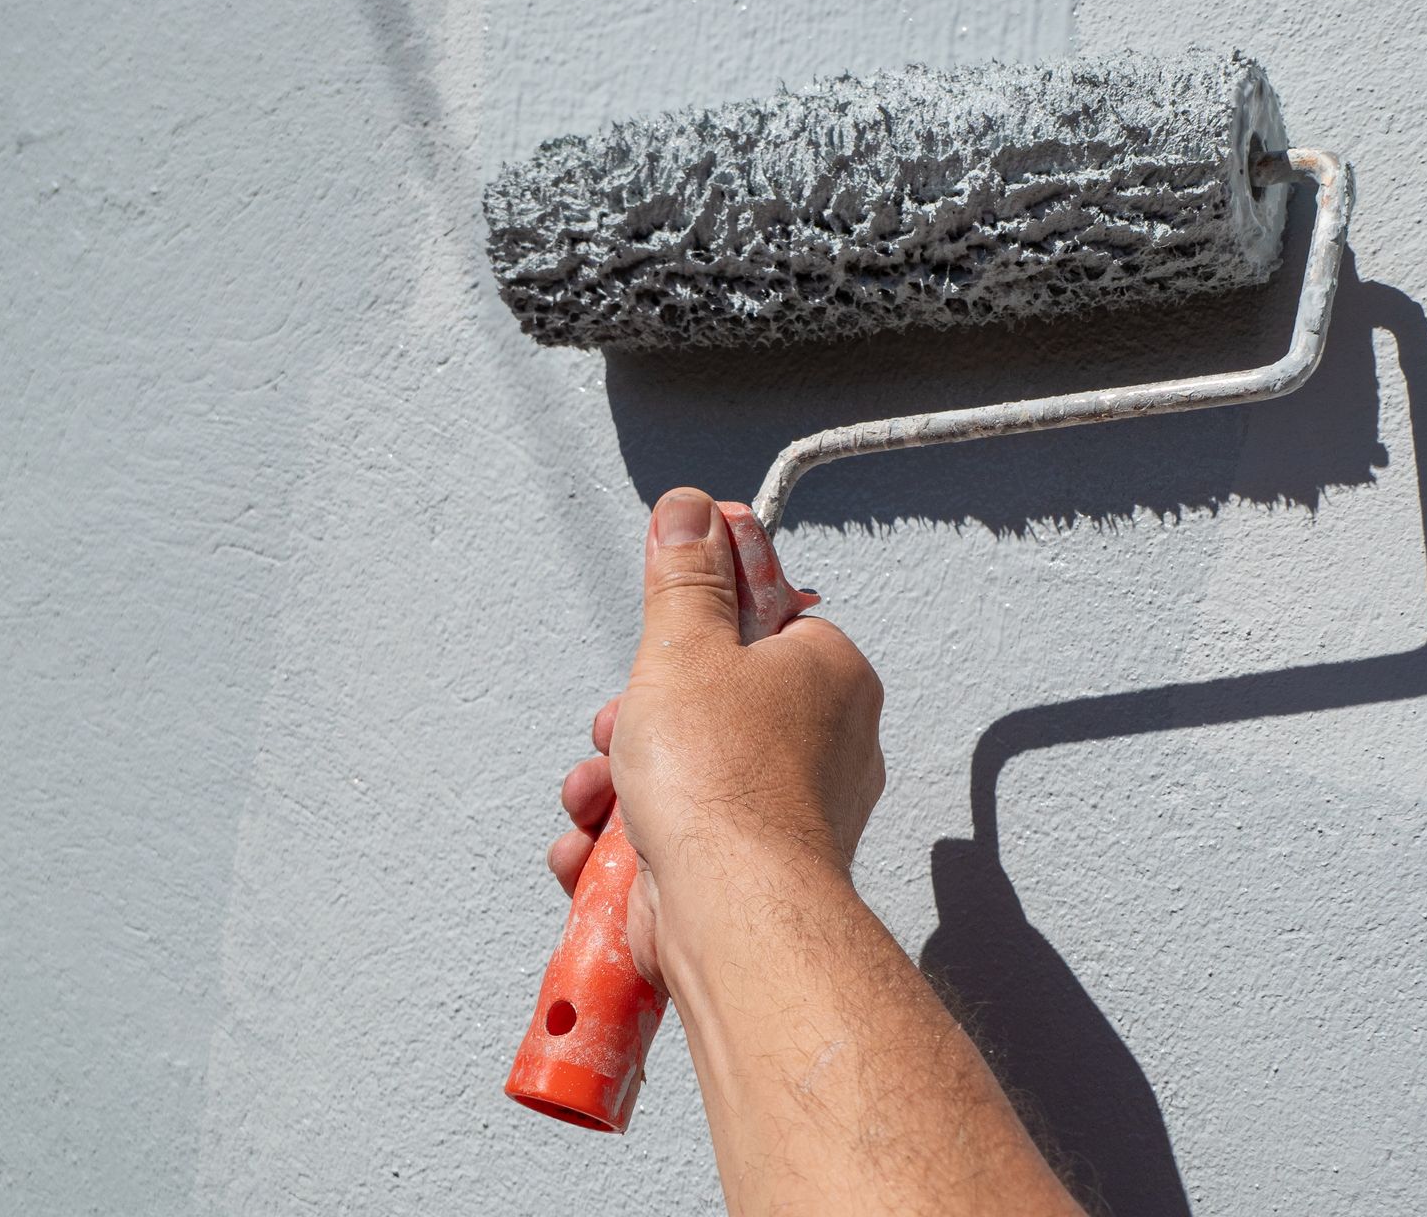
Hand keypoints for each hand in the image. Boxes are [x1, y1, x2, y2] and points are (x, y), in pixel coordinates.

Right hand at [547, 487, 884, 989]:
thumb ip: (685, 579)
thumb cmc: (724, 784)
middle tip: (618, 731)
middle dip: (635, 723)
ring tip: (598, 801)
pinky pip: (677, 840)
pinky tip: (596, 853)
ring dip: (614, 786)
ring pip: (681, 776)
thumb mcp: (684, 647)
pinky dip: (623, 848)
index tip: (660, 642)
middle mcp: (826, 743)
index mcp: (830, 674)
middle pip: (708, 704)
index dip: (696, 631)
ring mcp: (790, 814)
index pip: (763, 622)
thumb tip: (692, 511)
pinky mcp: (751, 873)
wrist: (732, 915)